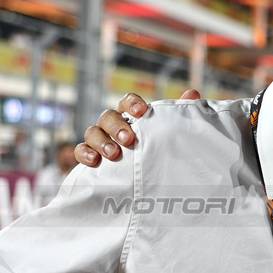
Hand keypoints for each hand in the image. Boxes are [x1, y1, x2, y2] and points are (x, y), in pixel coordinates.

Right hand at [75, 90, 200, 165]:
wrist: (141, 178)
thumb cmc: (155, 148)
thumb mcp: (167, 132)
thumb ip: (177, 113)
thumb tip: (192, 93)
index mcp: (130, 115)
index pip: (127, 101)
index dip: (132, 103)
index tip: (142, 111)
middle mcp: (112, 124)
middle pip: (108, 116)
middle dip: (117, 126)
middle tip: (129, 139)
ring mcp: (99, 139)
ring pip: (92, 132)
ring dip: (102, 141)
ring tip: (114, 154)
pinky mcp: (88, 155)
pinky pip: (80, 150)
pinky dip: (85, 153)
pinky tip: (94, 161)